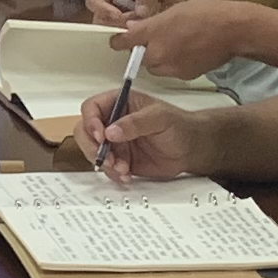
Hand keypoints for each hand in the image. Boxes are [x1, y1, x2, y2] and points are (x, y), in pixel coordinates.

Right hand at [79, 95, 209, 183]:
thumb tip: (111, 131)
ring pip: (93, 152)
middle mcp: (113, 121)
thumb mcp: (160, 118)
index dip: (91, 121)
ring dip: (105, 163)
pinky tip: (127, 174)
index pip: (92, 108)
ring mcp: (115, 142)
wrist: (191, 150)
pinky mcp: (120, 159)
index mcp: (120, 103)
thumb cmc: (180, 126)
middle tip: (106, 158)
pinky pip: (107, 167)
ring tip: (123, 168)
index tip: (100, 136)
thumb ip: (136, 123)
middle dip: (92, 147)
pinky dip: (113, 173)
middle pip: (85, 131)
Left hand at [112, 0, 262, 81]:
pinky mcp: (185, 76)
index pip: (124, 41)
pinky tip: (188, 52)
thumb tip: (132, 27)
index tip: (117, 41)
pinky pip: (172, 71)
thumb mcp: (174, 9)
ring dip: (159, 59)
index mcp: (152, 32)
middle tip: (156, 39)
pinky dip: (175, 64)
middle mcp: (157, 53)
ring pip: (155, 66)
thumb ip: (151, 22)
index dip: (119, 41)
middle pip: (139, 57)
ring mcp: (171, 67)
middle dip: (144, 50)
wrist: (233, 30)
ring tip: (175, 45)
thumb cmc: (206, 12)